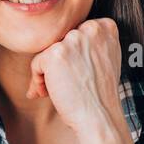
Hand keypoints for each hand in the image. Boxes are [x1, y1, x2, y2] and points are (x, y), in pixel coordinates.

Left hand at [27, 18, 123, 132]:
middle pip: (60, 41)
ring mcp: (73, 40)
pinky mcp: (56, 54)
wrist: (100, 116)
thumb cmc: (100, 94)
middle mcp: (90, 28)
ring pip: (47, 52)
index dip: (71, 55)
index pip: (74, 34)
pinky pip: (36, 63)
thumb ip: (91, 44)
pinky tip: (46, 94)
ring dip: (45, 74)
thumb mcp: (106, 59)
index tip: (75, 74)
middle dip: (57, 64)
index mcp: (105, 27)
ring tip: (53, 92)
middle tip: (63, 84)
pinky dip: (37, 80)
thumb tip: (63, 43)